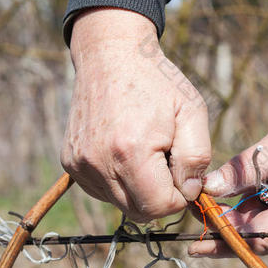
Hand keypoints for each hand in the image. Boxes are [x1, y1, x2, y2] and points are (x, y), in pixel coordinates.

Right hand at [61, 8, 210, 221]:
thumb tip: (189, 194)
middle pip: (139, 211)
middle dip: (162, 195)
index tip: (184, 171)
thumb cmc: (158, 82)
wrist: (111, 55)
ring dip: (142, 190)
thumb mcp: (192, 112)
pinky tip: (128, 153)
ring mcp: (79, 165)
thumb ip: (196, 159)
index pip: (159, 206)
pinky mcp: (70, 163)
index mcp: (130, 151)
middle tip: (169, 161)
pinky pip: (104, 192)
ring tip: (148, 152)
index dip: (180, 196)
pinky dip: (122, 182)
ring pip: (121, 204)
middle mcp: (98, 163)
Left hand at [188, 98, 267, 256]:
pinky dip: (254, 210)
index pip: (256, 237)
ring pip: (265, 229)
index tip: (197, 241)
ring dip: (238, 221)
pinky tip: (233, 201)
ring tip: (207, 211)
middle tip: (195, 234)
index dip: (225, 239)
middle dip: (226, 235)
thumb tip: (209, 187)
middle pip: (259, 239)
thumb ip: (243, 170)